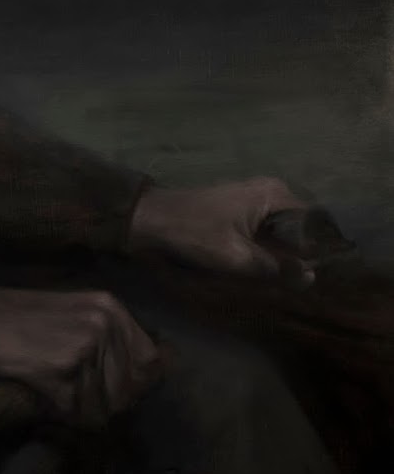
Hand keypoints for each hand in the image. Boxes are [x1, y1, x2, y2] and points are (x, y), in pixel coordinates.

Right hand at [0, 282, 162, 427]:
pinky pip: (77, 412)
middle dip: (108, 402)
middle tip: (77, 396)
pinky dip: (60, 413)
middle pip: (130, 389)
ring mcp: (86, 346)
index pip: (152, 360)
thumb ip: (113, 338)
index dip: (136, 384)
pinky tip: (43, 395)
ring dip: (81, 410)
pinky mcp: (65, 370)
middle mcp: (104, 323)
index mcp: (111, 308)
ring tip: (56, 392)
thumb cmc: (21, 321)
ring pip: (105, 405)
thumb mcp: (77, 315)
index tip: (114, 392)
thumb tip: (152, 373)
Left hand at [125, 177, 311, 282]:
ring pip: (282, 232)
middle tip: (302, 282)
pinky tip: (267, 269)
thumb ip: (276, 267)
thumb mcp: (237, 256)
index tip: (321, 273)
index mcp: (275, 194)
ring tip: (287, 279)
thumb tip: (312, 278)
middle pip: (300, 228)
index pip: (315, 222)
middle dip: (301, 253)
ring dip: (283, 254)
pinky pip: (266, 231)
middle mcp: (271, 191)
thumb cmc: (194, 232)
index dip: (319, 249)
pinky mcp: (241, 210)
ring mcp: (256, 199)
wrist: (151, 219)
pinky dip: (267, 249)